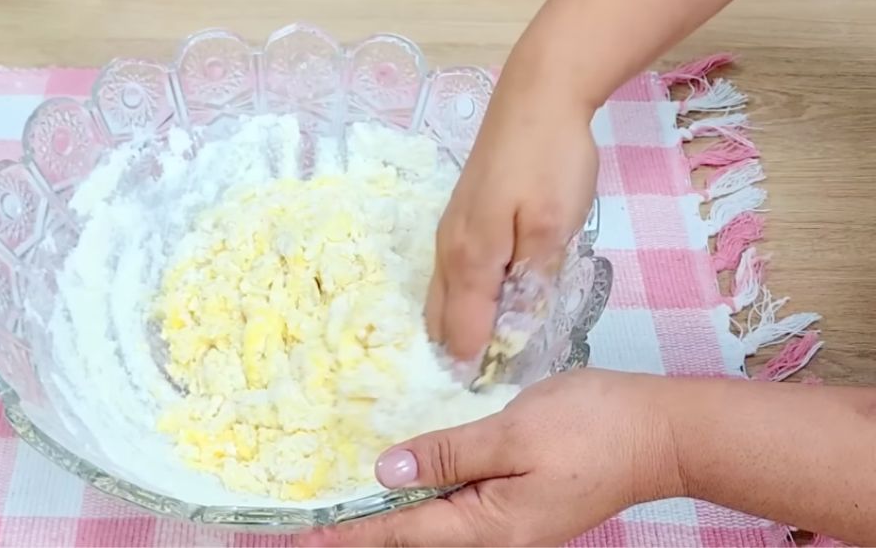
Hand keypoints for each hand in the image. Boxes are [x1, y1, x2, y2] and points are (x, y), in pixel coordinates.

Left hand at [298, 369, 684, 546]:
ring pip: (434, 524)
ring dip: (391, 514)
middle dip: (365, 528)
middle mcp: (495, 536)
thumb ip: (448, 456)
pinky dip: (424, 498)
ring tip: (346, 504)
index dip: (350, 533)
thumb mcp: (512, 434)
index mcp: (489, 526)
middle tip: (313, 522)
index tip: (305, 537)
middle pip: (414, 536)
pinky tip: (406, 481)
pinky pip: (457, 508)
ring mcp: (509, 524)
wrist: (661, 433)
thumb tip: (387, 475)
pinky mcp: (519, 505)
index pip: (401, 533)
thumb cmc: (592, 428)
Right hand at [427, 76, 597, 359]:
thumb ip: (530, 282)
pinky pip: (455, 277)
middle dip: (459, 355)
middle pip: (441, 321)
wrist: (538, 96)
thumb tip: (511, 328)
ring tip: (486, 358)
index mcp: (469, 260)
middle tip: (486, 386)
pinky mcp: (463, 219)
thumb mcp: (551, 227)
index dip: (475, 369)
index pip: (462, 334)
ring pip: (445, 299)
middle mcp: (449, 252)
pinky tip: (488, 308)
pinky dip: (465, 303)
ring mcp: (451, 234)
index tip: (489, 401)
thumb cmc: (549, 161)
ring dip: (460, 329)